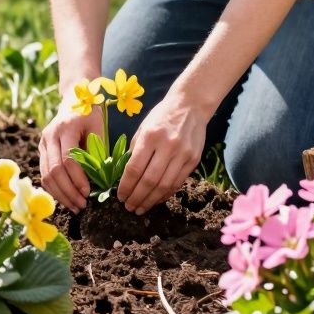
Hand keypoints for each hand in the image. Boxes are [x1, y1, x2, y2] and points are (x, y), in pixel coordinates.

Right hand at [39, 103, 96, 211]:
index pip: (68, 159)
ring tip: (75, 206)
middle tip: (82, 205)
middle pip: (54, 170)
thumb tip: (99, 181)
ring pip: (46, 175)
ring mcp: (42, 143)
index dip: (77, 179)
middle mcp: (50, 135)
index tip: (88, 193)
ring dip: (60, 194)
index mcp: (66, 127)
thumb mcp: (98, 128)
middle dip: (68, 191)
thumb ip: (96, 151)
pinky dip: (54, 189)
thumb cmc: (90, 116)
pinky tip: (66, 198)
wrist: (73, 101)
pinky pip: (44, 174)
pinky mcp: (41, 150)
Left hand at [117, 90, 207, 213]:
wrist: (191, 106)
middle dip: (137, 197)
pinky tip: (156, 199)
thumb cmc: (162, 116)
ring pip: (164, 185)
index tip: (120, 196)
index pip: (135, 168)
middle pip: (150, 180)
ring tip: (140, 208)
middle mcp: (167, 146)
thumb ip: (135, 150)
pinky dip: (165, 194)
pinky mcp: (193, 160)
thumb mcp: (143, 127)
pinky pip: (177, 183)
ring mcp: (183, 154)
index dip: (126, 186)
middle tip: (129, 207)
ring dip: (151, 200)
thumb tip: (125, 175)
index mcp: (150, 136)